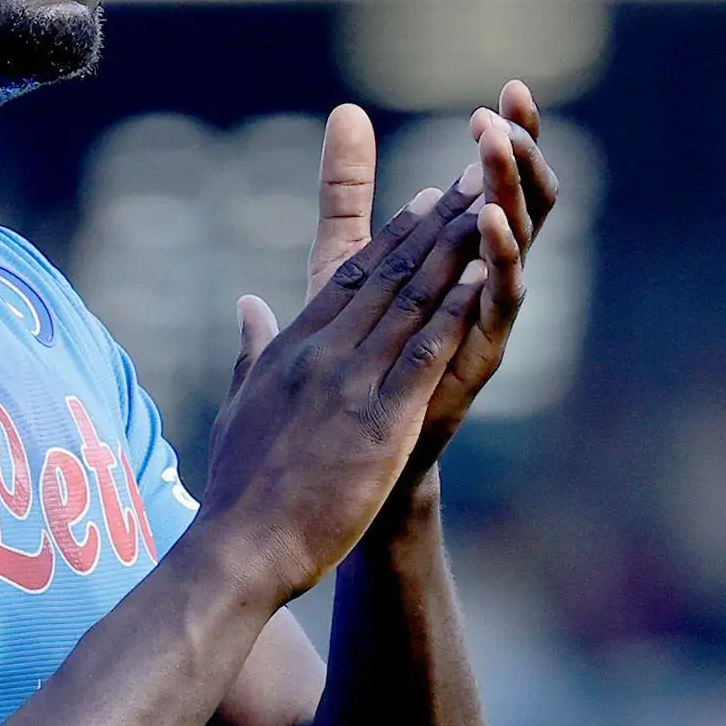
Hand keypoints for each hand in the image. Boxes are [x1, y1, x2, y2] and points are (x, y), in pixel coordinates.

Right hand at [193, 154, 493, 602]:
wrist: (239, 547)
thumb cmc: (237, 492)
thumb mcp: (240, 408)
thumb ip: (249, 351)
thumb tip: (247, 306)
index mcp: (289, 350)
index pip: (348, 278)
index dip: (390, 236)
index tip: (422, 200)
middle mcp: (320, 353)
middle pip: (386, 274)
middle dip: (433, 222)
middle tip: (469, 177)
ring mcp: (349, 383)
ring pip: (411, 300)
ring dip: (454, 249)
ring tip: (487, 206)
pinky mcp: (378, 420)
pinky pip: (424, 353)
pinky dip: (456, 310)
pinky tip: (484, 276)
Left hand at [306, 84, 560, 495]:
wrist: (351, 446)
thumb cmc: (354, 351)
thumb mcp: (346, 254)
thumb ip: (347, 189)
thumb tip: (344, 113)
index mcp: (462, 253)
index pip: (496, 181)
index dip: (510, 137)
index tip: (512, 88)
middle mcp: (486, 278)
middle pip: (523, 201)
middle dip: (521, 154)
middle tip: (511, 109)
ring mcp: (487, 314)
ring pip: (517, 241)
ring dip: (509, 191)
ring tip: (495, 149)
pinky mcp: (479, 351)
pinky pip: (500, 298)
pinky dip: (499, 257)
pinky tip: (490, 220)